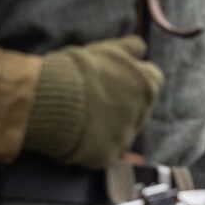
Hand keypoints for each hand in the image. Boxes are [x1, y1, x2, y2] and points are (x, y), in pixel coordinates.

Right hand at [24, 35, 163, 168]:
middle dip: (124, 105)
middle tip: (97, 100)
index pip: (154, 80)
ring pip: (123, 133)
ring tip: (84, 119)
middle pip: (140, 110)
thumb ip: (129, 48)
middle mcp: (143, 112)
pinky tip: (77, 137)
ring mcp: (127, 137)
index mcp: (147, 85)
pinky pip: (105, 153)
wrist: (49, 98)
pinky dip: (94, 147)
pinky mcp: (108, 156)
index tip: (118, 79)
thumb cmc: (77, 68)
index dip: (135, 79)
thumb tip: (142, 48)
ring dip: (111, 127)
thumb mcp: (106, 49)